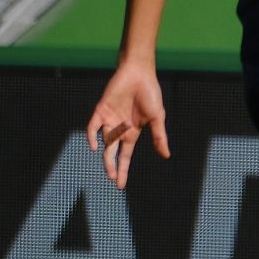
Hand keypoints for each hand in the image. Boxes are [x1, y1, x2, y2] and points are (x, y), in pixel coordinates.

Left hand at [85, 60, 169, 188]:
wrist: (138, 73)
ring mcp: (109, 120)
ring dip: (106, 156)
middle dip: (112, 167)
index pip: (125, 156)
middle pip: (112, 153)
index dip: (122, 170)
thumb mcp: (157, 117)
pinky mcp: (101, 110)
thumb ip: (159, 137)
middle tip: (113, 180)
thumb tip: (166, 155)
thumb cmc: (150, 93)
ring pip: (104, 142)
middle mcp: (118, 129)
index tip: (120, 185)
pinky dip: (92, 136)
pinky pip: (93, 126)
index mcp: (132, 132)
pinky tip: (94, 145)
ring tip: (108, 168)